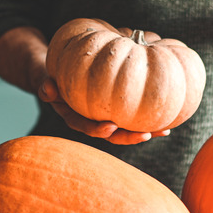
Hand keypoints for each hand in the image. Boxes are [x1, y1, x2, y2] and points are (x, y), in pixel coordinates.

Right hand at [38, 78, 169, 144]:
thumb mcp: (46, 79)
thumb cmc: (52, 75)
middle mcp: (91, 121)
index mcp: (74, 117)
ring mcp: (104, 118)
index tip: (111, 127)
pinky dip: (148, 118)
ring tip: (163, 131)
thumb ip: (45, 85)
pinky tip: (167, 119)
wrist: (57, 75)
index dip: (98, 129)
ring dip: (144, 132)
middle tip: (145, 135)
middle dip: (129, 136)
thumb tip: (47, 88)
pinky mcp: (116, 112)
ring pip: (125, 129)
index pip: (87, 127)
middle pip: (111, 134)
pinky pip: (132, 117)